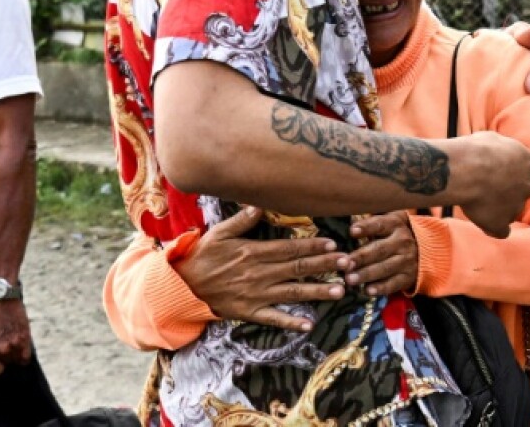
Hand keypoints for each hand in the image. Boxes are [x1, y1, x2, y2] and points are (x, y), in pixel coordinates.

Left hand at [0, 297, 31, 373]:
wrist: (2, 300)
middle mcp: (0, 348)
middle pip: (7, 362)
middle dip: (7, 356)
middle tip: (6, 345)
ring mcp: (14, 343)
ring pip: (17, 359)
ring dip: (16, 352)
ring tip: (13, 340)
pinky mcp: (25, 336)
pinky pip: (26, 356)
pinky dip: (25, 355)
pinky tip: (22, 347)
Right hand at [175, 206, 349, 330]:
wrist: (181, 287)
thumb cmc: (202, 257)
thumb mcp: (218, 233)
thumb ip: (241, 221)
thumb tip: (260, 205)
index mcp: (253, 252)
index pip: (290, 248)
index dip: (313, 246)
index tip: (334, 244)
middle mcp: (259, 273)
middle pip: (297, 268)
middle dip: (324, 265)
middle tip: (348, 264)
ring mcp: (256, 294)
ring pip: (292, 292)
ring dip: (317, 291)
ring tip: (340, 291)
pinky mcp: (249, 311)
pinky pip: (273, 317)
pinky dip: (291, 321)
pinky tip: (309, 324)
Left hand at [346, 212, 418, 295]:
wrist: (428, 249)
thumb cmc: (396, 234)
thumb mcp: (390, 222)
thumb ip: (371, 223)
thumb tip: (348, 224)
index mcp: (395, 225)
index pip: (379, 225)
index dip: (366, 228)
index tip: (352, 231)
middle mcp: (402, 242)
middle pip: (379, 249)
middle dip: (360, 257)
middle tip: (343, 264)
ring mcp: (406, 260)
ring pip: (384, 268)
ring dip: (366, 274)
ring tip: (349, 279)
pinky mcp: (408, 277)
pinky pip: (393, 284)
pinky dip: (381, 288)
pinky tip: (368, 291)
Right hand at [453, 131, 529, 237]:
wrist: (467, 170)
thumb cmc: (476, 150)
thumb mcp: (494, 139)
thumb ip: (502, 150)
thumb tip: (497, 152)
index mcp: (529, 162)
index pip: (524, 170)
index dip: (508, 172)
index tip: (495, 172)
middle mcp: (529, 185)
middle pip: (522, 191)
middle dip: (508, 191)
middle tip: (487, 188)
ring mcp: (518, 206)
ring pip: (511, 211)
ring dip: (499, 209)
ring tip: (476, 202)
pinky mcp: (503, 223)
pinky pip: (501, 231)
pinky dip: (493, 228)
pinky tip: (484, 225)